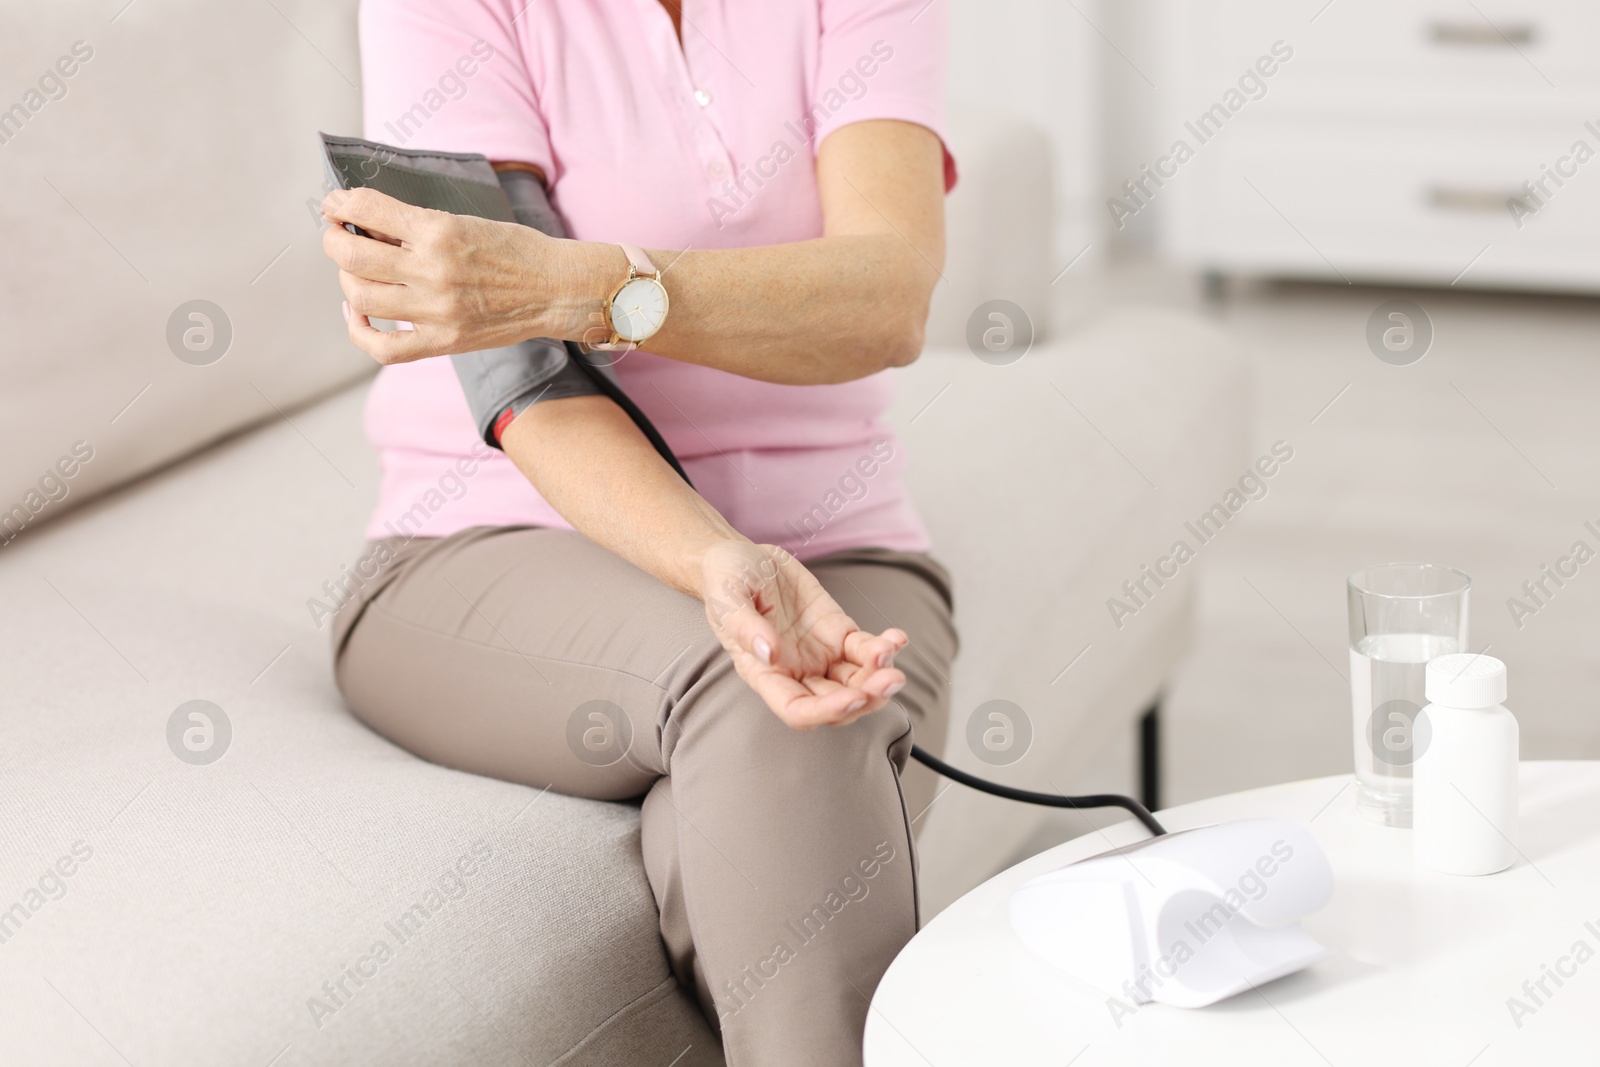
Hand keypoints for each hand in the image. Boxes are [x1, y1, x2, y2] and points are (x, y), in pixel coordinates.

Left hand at [320, 187, 564, 364]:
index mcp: (439, 230)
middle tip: (337, 235)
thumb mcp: (463, 221)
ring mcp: (437, 310)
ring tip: (356, 272)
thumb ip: (415, 226)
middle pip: (351, 256)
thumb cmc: (514, 250)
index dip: (340, 204)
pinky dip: (360, 330)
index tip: (336, 206)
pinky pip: (383, 347)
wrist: (556, 288)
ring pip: (361, 296)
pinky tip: (358, 312)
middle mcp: (433, 270)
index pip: (366, 208)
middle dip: (334, 240)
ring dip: (347, 279)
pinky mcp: (444, 340)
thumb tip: (365, 226)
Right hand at [700, 540, 907, 729]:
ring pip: (857, 680)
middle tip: (890, 678)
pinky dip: (884, 646)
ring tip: (891, 651)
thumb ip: (745, 626)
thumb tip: (768, 653)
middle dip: (867, 697)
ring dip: (879, 675)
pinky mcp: (837, 631)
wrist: (742, 556)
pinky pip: (865, 648)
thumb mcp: (728, 597)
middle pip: (836, 703)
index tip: (854, 697)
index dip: (827, 711)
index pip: (798, 710)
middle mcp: (795, 671)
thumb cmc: (726, 579)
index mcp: (765, 673)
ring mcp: (820, 653)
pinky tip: (896, 637)